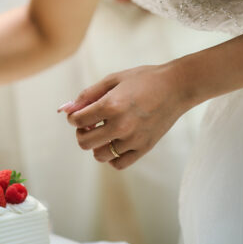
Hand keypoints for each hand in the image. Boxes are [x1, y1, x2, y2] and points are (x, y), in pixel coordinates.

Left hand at [58, 63, 186, 168]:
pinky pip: (118, 164)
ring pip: (99, 155)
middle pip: (84, 142)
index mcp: (111, 106)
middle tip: (88, 123)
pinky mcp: (144, 148)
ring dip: (96, 145)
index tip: (78, 113)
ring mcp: (133, 140)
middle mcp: (121, 125)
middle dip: (81, 132)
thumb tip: (66, 109)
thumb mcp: (112, 80)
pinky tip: (115, 142)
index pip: (77, 120)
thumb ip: (88, 95)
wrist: (176, 87)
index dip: (73, 117)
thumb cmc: (143, 79)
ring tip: (103, 132)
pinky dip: (112, 157)